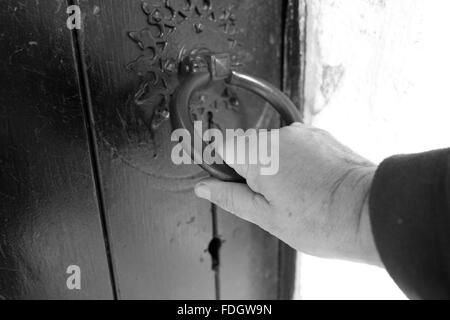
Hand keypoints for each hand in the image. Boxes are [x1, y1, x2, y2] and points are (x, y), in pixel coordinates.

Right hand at [194, 123, 381, 265]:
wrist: (369, 212)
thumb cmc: (322, 219)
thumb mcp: (266, 217)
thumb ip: (230, 197)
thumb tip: (204, 188)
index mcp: (258, 154)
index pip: (219, 142)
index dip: (220, 163)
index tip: (228, 180)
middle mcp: (278, 135)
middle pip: (246, 145)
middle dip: (249, 168)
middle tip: (268, 197)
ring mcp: (302, 132)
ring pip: (270, 146)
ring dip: (273, 165)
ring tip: (295, 193)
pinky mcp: (320, 134)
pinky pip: (293, 144)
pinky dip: (294, 160)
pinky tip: (309, 182)